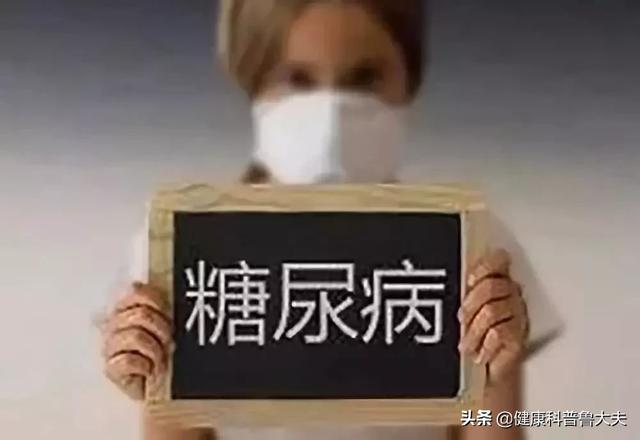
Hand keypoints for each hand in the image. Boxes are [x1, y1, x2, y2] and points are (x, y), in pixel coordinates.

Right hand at [101, 282, 171, 399]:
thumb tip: (149, 283)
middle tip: (169, 341)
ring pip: (135, 336)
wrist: (161, 387)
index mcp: (127, 309)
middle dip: (161, 328)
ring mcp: (110, 346)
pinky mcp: (110, 368)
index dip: (155, 300)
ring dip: (155, 349)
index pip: (135, 291)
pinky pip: (126, 360)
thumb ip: (160, 304)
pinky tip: (148, 370)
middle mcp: (114, 324)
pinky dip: (144, 366)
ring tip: (160, 358)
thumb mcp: (167, 324)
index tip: (168, 312)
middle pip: (139, 314)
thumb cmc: (164, 353)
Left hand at [458, 249, 527, 383]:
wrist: (487, 370)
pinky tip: (480, 353)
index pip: (499, 262)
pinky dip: (485, 344)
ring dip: (473, 330)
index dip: (485, 267)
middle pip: (492, 287)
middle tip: (461, 320)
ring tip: (466, 345)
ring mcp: (518, 314)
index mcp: (497, 280)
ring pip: (492, 311)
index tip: (470, 279)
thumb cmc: (473, 335)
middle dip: (470, 305)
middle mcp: (511, 294)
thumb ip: (464, 294)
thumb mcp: (465, 311)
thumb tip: (446, 282)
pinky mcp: (520, 335)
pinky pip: (500, 333)